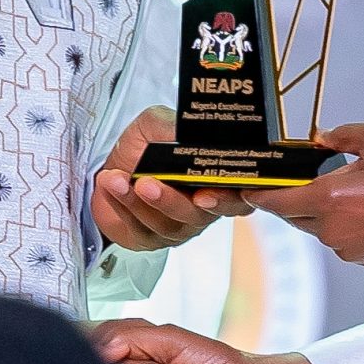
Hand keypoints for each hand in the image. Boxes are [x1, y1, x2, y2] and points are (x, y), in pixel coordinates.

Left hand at [94, 107, 252, 250]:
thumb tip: (185, 129)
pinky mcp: (152, 239)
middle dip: (173, 201)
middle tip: (148, 184)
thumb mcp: (158, 124)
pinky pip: (141, 230)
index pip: (250, 193)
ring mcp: (182, 226)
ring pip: (168, 225)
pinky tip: (111, 187)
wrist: (114, 167)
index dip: (253, 195)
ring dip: (137, 202)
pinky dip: (122, 207)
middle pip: (203, 215)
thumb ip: (174, 126)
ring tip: (117, 179)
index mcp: (222, 177)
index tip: (221, 190)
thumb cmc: (145, 146)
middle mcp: (207, 206)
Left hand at [248, 120, 363, 265]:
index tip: (248, 190)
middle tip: (303, 177)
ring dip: (322, 211)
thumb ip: (341, 136)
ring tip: (348, 187)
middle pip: (295, 216)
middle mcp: (333, 230)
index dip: (259, 195)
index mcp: (330, 199)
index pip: (277, 202)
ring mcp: (349, 249)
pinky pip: (341, 240)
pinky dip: (344, 224)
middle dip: (294, 198)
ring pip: (319, 229)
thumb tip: (320, 138)